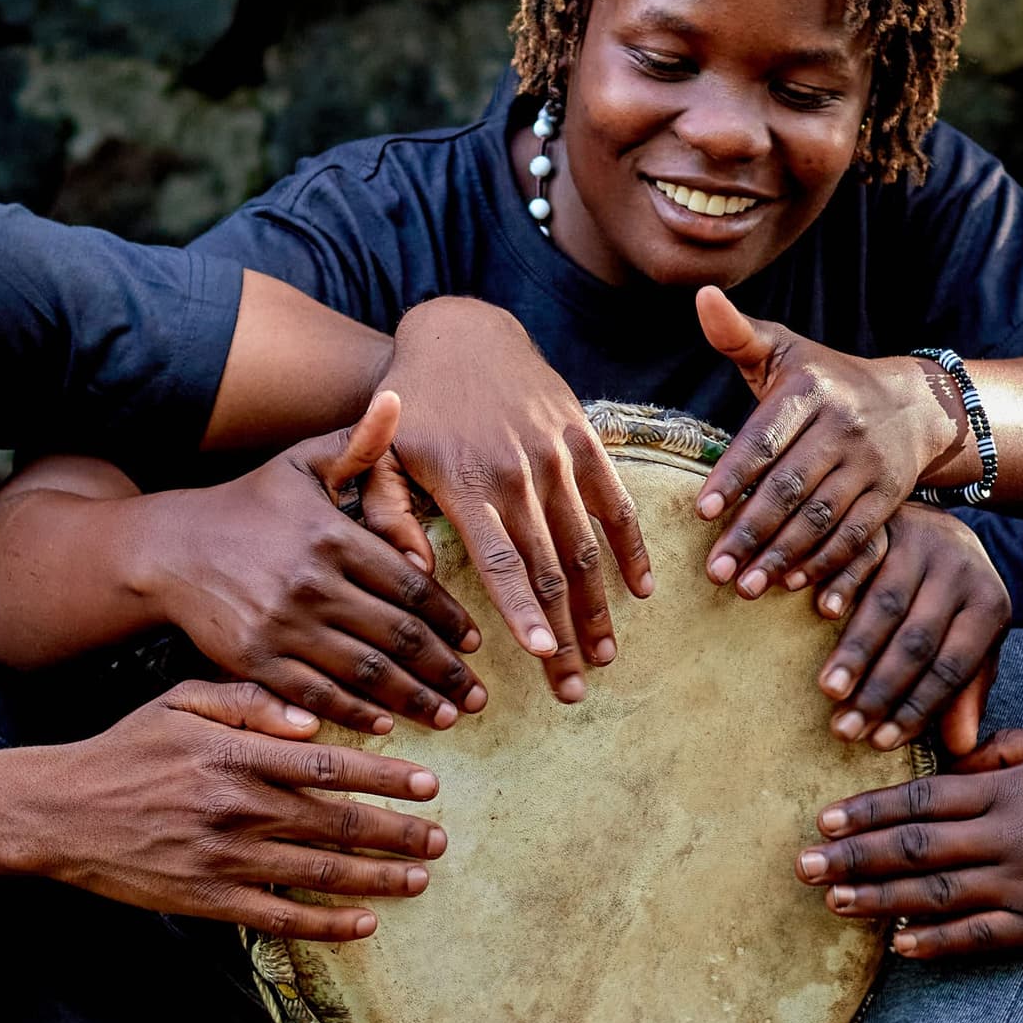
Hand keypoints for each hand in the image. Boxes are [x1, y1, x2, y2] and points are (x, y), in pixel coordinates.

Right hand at [39, 679, 445, 941]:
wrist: (60, 812)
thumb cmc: (125, 750)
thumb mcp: (181, 702)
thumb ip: (249, 703)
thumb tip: (312, 720)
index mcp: (235, 756)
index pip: (328, 766)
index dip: (385, 777)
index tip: (428, 784)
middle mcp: (237, 809)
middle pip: (336, 823)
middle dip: (397, 833)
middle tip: (439, 838)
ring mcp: (224, 860)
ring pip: (319, 873)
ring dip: (377, 879)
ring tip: (418, 878)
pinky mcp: (208, 902)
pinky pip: (281, 918)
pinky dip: (327, 924)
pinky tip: (364, 924)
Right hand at [155, 395, 484, 733]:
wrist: (171, 549)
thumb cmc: (249, 503)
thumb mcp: (301, 462)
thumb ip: (357, 442)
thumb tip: (399, 398)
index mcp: (331, 535)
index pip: (409, 584)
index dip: (449, 618)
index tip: (475, 643)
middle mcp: (311, 583)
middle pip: (397, 635)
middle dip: (444, 669)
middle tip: (478, 696)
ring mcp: (282, 626)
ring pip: (365, 672)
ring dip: (413, 699)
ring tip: (448, 717)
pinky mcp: (255, 660)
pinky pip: (316, 694)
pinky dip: (354, 713)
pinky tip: (384, 724)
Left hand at [376, 296, 652, 702]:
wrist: (462, 334)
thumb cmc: (413, 409)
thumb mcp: (382, 457)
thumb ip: (388, 516)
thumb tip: (414, 578)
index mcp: (465, 484)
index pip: (501, 560)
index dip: (522, 610)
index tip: (540, 655)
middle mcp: (516, 471)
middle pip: (549, 567)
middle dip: (564, 633)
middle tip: (573, 687)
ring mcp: (556, 454)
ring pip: (586, 543)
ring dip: (599, 605)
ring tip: (605, 656)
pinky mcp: (583, 438)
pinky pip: (615, 500)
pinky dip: (630, 547)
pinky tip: (641, 590)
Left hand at [694, 286, 965, 606]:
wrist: (914, 403)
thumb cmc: (824, 378)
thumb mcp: (784, 349)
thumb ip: (737, 333)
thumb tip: (701, 294)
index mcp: (810, 388)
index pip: (766, 438)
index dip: (735, 476)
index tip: (702, 512)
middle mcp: (845, 424)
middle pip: (791, 486)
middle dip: (751, 530)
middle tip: (714, 570)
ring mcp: (872, 462)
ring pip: (822, 516)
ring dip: (783, 556)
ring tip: (746, 587)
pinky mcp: (891, 495)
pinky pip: (856, 535)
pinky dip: (826, 564)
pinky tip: (794, 585)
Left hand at [795, 731, 1022, 958]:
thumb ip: (1003, 748)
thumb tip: (953, 756)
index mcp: (1009, 790)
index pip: (923, 798)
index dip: (869, 810)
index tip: (826, 818)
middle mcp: (1008, 838)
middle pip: (914, 848)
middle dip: (853, 857)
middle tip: (802, 865)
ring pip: (935, 895)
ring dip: (878, 900)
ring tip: (833, 901)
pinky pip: (978, 938)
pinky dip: (934, 943)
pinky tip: (897, 945)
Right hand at [815, 506, 1008, 753]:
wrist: (946, 525)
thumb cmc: (955, 600)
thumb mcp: (973, 641)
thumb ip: (966, 690)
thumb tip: (959, 748)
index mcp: (990, 606)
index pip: (951, 668)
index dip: (915, 708)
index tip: (880, 743)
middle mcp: (961, 572)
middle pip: (917, 640)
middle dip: (879, 690)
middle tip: (844, 728)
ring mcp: (924, 543)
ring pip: (887, 603)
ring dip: (855, 650)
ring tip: (828, 690)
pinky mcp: (890, 523)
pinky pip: (863, 556)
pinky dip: (841, 584)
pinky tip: (821, 613)